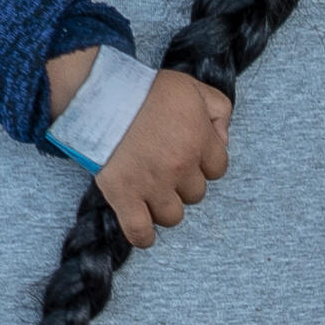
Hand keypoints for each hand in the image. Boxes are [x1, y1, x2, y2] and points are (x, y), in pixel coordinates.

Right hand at [95, 69, 232, 248]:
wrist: (101, 95)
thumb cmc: (145, 90)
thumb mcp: (193, 88)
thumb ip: (220, 111)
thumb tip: (223, 140)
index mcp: (199, 139)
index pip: (218, 169)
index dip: (203, 163)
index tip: (188, 155)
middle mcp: (180, 166)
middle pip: (196, 194)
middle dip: (183, 183)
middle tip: (163, 167)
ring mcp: (152, 184)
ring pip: (173, 216)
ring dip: (164, 206)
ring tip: (150, 190)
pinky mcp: (124, 195)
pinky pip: (140, 231)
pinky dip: (143, 236)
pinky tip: (145, 232)